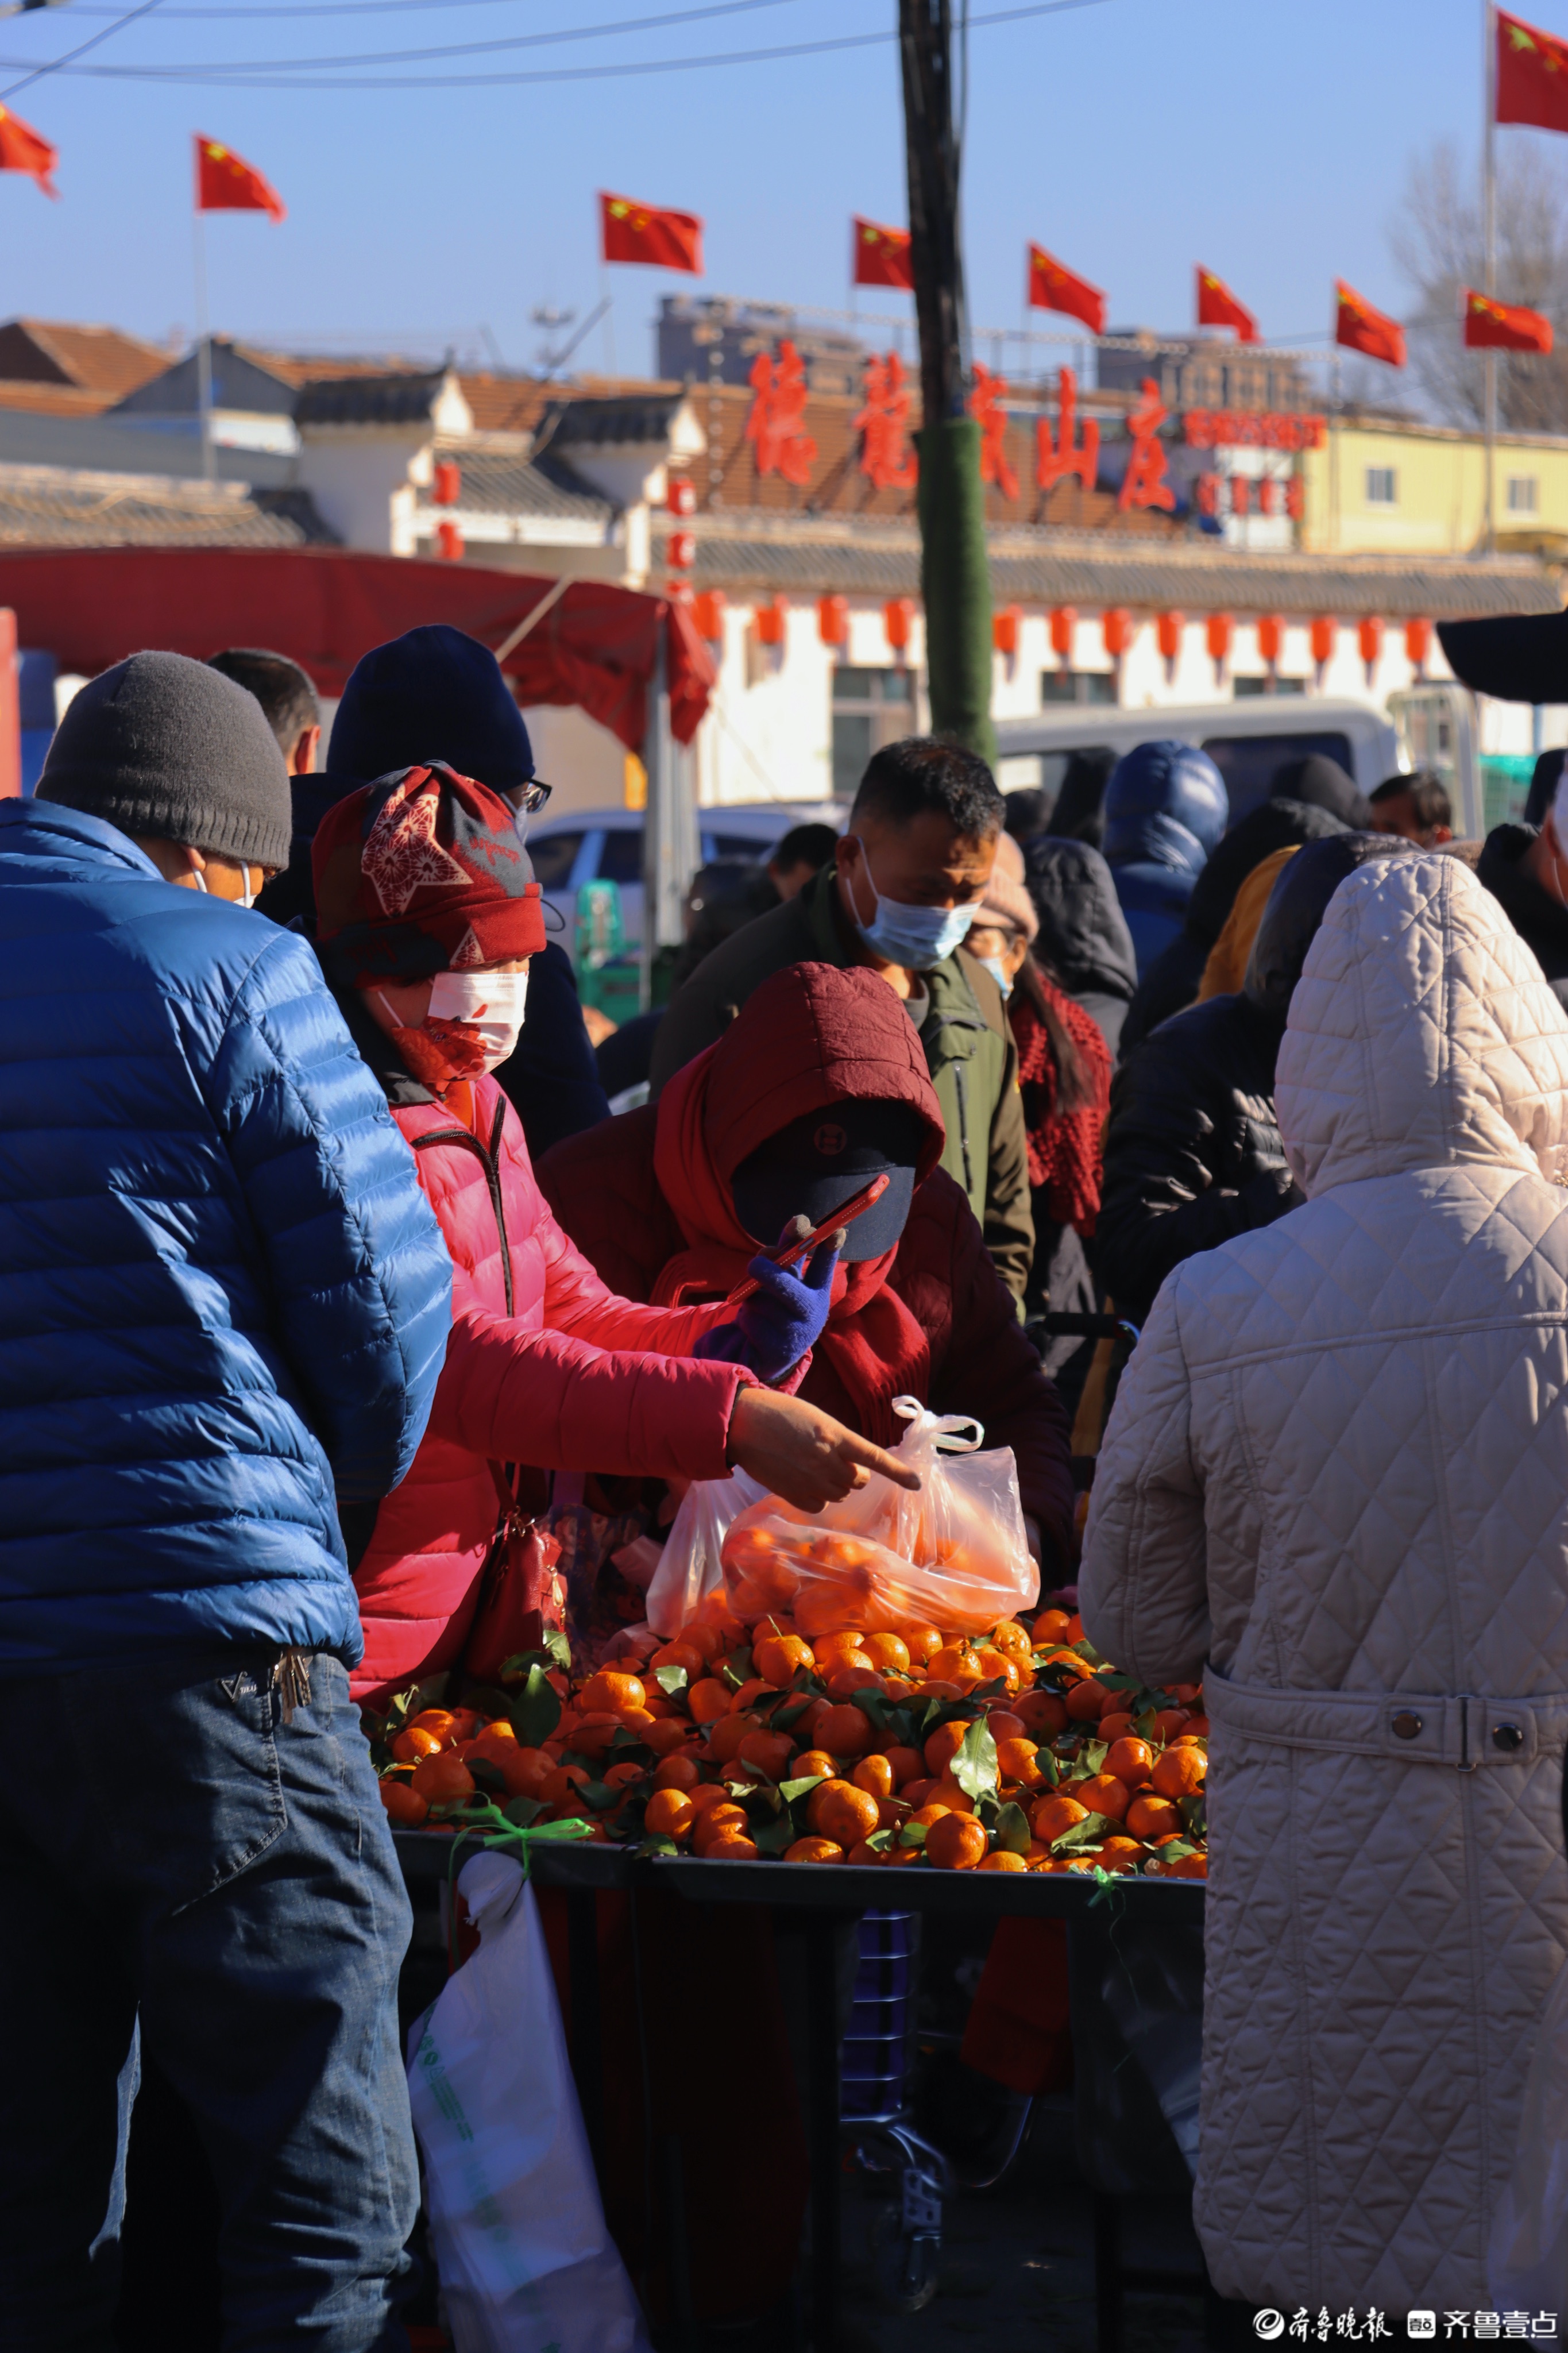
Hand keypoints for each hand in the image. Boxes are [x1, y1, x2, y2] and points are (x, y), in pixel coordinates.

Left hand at [693, 1217, 842, 1382]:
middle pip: (788, 1286)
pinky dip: (746, 1319)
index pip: (824, 1268)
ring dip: (751, 1298)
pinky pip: (751, 1320)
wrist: (763, 1354)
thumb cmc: (774, 1308)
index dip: (829, 1249)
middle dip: (767, 1271)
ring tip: (756, 1309)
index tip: (836, 1231)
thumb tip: (789, 1231)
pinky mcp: (778, 1350)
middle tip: (753, 1264)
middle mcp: (813, 1313)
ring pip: (761, 1301)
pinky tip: (754, 1330)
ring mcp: (796, 1334)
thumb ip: (784, 1255)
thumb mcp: (782, 1282)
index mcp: (818, 1293)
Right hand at [726, 1388, 920, 1514]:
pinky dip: (817, 1496)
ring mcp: (811, 1480)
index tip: (917, 1484)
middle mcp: (828, 1460)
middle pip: (859, 1480)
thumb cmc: (780, 1413)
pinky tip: (802, 1479)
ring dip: (835, 1484)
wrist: (742, 1423)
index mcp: (836, 1435)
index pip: (875, 1457)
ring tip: (813, 1466)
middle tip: (834, 1459)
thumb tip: (850, 1465)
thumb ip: (837, 1441)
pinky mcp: (795, 1495)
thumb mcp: (817, 1419)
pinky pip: (820, 1504)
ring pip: (841, 1494)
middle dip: (854, 1473)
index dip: (898, 1473)